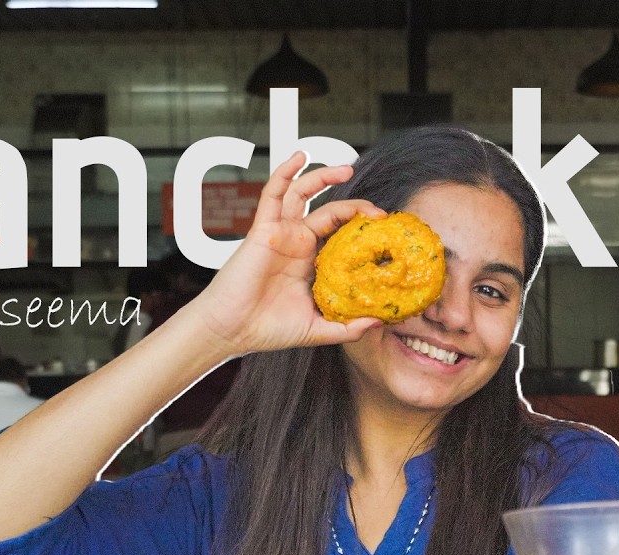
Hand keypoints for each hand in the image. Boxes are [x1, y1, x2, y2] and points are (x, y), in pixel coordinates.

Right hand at [190, 151, 386, 355]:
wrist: (233, 331)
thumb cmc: (268, 330)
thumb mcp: (318, 329)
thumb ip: (348, 327)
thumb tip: (380, 320)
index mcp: (310, 263)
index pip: (341, 236)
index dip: (361, 230)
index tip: (385, 232)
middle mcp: (297, 244)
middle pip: (329, 212)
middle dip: (355, 206)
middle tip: (378, 212)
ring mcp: (281, 233)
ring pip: (303, 194)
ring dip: (323, 176)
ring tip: (346, 168)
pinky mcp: (263, 229)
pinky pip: (273, 194)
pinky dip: (285, 173)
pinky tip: (299, 158)